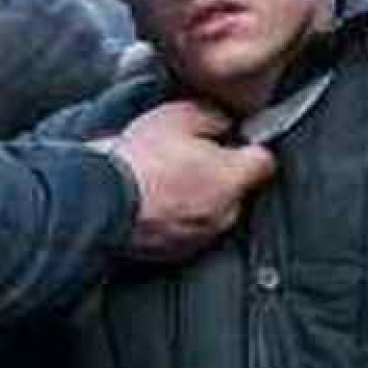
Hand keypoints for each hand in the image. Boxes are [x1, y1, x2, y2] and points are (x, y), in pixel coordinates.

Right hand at [93, 100, 274, 262]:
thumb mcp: (179, 115)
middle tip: (190, 156)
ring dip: (199, 197)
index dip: (249, 147)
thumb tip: (223, 121)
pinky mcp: (176, 253)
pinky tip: (156, 200)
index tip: (235, 140)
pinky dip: (178, 218)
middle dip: (221, 174)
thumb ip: (213, 116)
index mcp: (233, 178)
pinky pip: (188, 231)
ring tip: (167, 178)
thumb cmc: (139, 160)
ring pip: (213, 212)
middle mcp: (225, 213)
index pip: (265, 162)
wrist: (101, 200)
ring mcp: (201, 237)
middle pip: (238, 189)